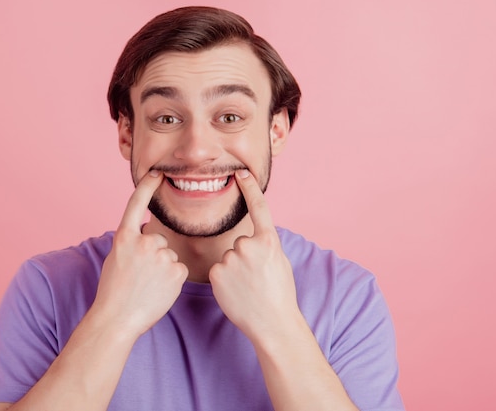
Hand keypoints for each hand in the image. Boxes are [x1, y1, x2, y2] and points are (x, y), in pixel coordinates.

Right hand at [92, 170, 188, 336]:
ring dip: (163, 268)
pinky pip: (178, 269)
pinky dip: (172, 280)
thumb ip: (132, 243)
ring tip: (148, 286)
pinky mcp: (177, 270)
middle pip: (159, 239)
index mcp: (124, 237)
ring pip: (169, 255)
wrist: (117, 318)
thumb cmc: (114, 292)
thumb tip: (151, 238)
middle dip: (154, 255)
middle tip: (141, 276)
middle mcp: (143, 242)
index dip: (148, 186)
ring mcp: (161, 255)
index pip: (137, 203)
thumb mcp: (116, 258)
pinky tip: (159, 291)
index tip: (157, 173)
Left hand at [209, 169, 298, 341]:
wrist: (272, 322)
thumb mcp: (279, 261)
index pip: (258, 207)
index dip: (248, 188)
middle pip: (239, 242)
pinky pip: (218, 270)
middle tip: (257, 278)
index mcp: (269, 240)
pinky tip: (235, 292)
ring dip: (234, 269)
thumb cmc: (279, 293)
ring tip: (247, 287)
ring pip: (228, 257)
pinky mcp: (216, 273)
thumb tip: (252, 236)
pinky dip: (224, 280)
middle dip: (244, 256)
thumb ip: (264, 244)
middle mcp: (249, 245)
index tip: (240, 173)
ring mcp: (231, 259)